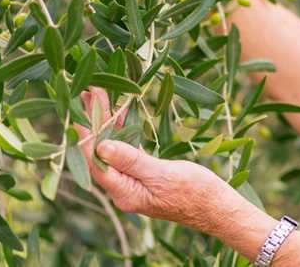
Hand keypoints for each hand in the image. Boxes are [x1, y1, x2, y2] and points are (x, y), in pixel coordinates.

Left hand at [74, 87, 232, 232]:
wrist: (216, 208)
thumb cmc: (196, 192)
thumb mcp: (164, 174)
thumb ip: (132, 161)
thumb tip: (102, 146)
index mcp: (124, 192)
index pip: (96, 160)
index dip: (87, 132)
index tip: (83, 106)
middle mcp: (122, 188)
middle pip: (100, 152)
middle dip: (94, 122)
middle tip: (89, 91)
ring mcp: (132, 182)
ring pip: (112, 149)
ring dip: (106, 124)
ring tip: (100, 97)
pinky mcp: (143, 176)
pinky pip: (127, 151)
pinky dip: (123, 131)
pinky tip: (121, 114)